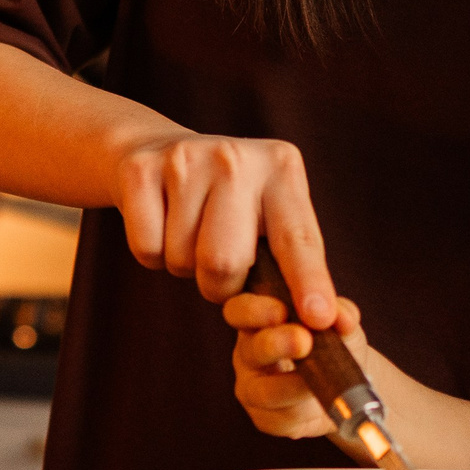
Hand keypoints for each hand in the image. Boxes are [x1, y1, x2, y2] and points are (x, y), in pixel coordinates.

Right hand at [116, 132, 334, 317]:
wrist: (155, 147)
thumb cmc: (226, 201)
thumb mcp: (268, 214)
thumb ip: (295, 264)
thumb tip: (329, 322)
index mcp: (281, 169)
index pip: (298, 239)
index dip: (308, 282)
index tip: (319, 318)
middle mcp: (236, 159)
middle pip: (224, 263)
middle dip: (218, 284)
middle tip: (216, 258)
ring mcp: (185, 159)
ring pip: (182, 259)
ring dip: (184, 265)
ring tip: (188, 230)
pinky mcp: (141, 169)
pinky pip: (147, 249)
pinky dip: (152, 253)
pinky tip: (161, 220)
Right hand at [224, 291, 369, 438]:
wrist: (348, 389)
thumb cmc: (335, 348)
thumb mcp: (342, 325)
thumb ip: (341, 314)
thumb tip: (342, 316)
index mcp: (259, 320)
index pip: (239, 310)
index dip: (255, 310)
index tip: (283, 311)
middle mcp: (249, 352)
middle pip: (250, 350)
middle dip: (276, 344)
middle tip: (303, 341)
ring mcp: (252, 387)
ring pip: (263, 390)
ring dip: (292, 385)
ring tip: (319, 380)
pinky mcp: (265, 418)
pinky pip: (280, 418)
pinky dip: (304, 410)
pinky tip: (319, 401)